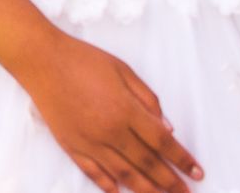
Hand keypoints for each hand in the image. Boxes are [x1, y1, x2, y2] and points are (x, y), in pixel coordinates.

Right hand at [21, 36, 202, 192]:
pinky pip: (93, 171)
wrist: (41, 60)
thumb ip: (147, 99)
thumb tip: (166, 127)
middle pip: (147, 164)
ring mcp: (89, 142)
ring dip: (145, 190)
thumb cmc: (82, 59)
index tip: (197, 172)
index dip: (182, 159)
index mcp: (125, 110)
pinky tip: (119, 192)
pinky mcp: (71, 145)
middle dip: (170, 182)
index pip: (162, 142)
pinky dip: (108, 185)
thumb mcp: (123, 70)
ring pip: (124, 174)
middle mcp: (110, 131)